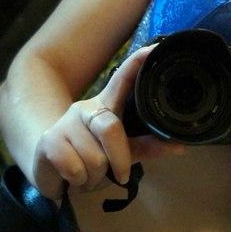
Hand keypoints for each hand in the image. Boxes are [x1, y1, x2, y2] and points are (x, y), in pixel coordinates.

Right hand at [33, 44, 185, 199]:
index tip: (153, 49)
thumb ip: (148, 147)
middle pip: (111, 128)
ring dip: (95, 177)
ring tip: (89, 175)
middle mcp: (87, 107)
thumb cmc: (92, 155)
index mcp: (108, 104)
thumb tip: (181, 147)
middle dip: (119, 159)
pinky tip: (72, 177)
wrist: (50, 169)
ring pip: (94, 157)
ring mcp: (67, 122)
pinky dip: (79, 181)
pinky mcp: (50, 141)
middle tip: (120, 175)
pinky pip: (75, 168)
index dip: (137, 63)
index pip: (123, 78)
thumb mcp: (123, 151)